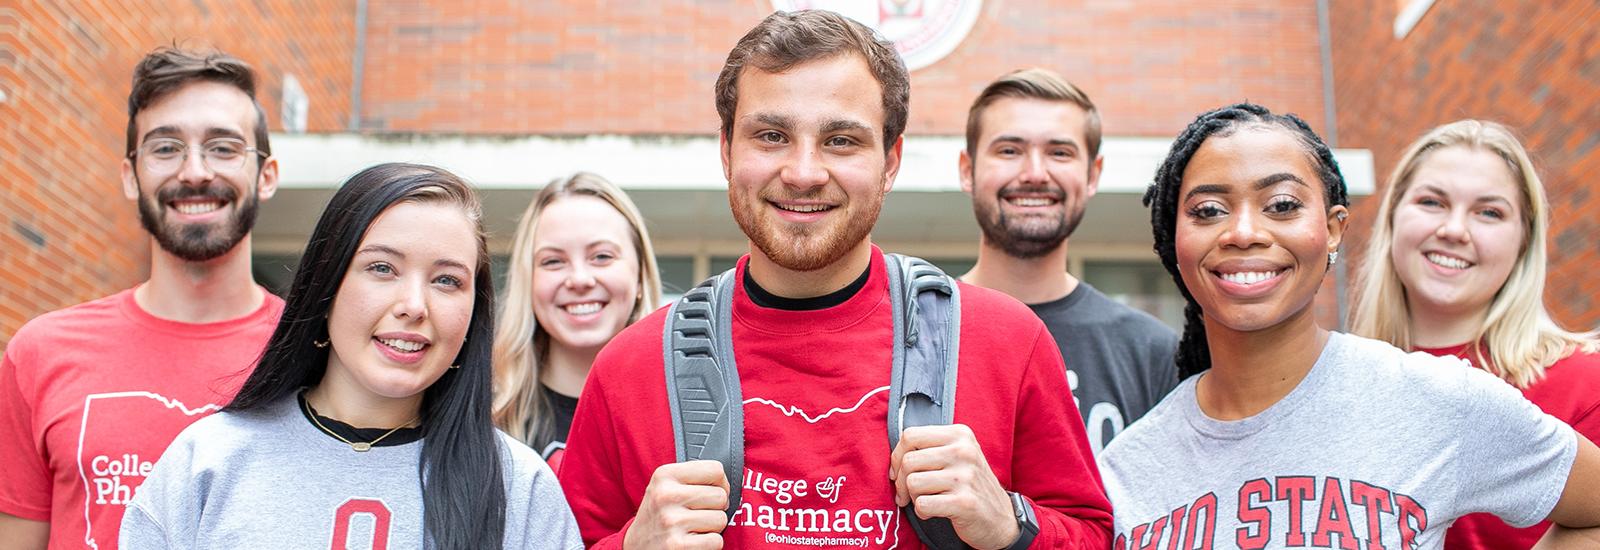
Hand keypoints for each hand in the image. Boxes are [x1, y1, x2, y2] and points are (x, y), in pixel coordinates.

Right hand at [624, 460, 729, 549]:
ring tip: (691, 529)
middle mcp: (665, 495)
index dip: (719, 484)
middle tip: (696, 515)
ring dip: (711, 528)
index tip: (708, 494)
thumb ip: (694, 477)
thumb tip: (731, 484)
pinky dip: (709, 544)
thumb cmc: (659, 515)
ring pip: (721, 520)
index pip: (716, 470)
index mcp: (664, 475)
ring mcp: (671, 521)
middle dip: (715, 509)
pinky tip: (691, 542)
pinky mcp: (677, 545)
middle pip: (720, 496)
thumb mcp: (666, 486)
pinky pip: (716, 541)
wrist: (635, 547)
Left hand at [889, 424, 1019, 549]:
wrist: (1001, 518)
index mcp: (960, 434)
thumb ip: (930, 448)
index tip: (899, 471)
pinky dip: (921, 512)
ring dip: (912, 497)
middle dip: (901, 481)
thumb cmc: (970, 485)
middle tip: (907, 493)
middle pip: (908, 461)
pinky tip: (933, 512)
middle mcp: (964, 451)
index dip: (897, 456)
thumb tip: (893, 458)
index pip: (910, 435)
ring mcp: (966, 476)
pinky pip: (922, 504)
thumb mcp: (958, 455)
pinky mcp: (964, 502)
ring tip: (925, 500)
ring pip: (912, 482)